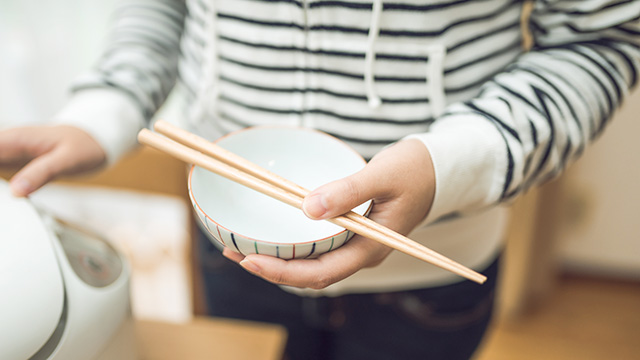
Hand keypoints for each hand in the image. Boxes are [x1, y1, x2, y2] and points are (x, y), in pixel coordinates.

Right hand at [0, 125, 106, 196]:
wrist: (94, 139)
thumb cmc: (83, 145)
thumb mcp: (67, 160)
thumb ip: (42, 173)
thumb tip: (16, 192)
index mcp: (15, 138)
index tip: (0, 190)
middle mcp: (6, 143)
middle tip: (0, 203)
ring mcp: (7, 153)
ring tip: (1, 206)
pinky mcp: (12, 162)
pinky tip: (4, 197)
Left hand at [222, 139, 435, 288]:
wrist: (439, 169)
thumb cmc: (415, 170)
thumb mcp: (383, 175)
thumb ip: (348, 191)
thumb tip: (308, 208)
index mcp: (371, 248)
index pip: (321, 273)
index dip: (282, 272)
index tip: (248, 260)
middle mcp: (361, 253)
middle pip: (311, 275)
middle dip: (272, 269)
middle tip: (234, 252)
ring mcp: (356, 245)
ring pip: (313, 264)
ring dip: (279, 260)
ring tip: (243, 246)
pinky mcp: (352, 233)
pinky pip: (318, 249)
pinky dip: (292, 246)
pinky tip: (273, 234)